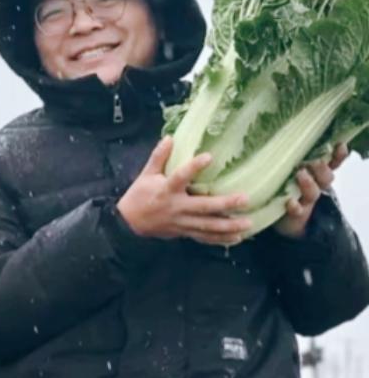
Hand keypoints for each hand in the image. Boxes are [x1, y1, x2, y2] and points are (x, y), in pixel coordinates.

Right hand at [116, 136, 250, 245]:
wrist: (130, 223)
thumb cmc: (139, 196)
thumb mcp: (146, 174)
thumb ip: (159, 157)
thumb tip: (170, 138)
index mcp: (166, 190)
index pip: (181, 177)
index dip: (194, 167)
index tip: (209, 157)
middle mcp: (176, 207)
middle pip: (203, 207)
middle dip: (225, 204)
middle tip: (245, 199)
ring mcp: (181, 222)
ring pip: (207, 226)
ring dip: (228, 226)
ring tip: (248, 224)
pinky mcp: (183, 232)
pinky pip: (204, 237)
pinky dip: (220, 239)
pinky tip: (236, 238)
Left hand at [274, 143, 348, 238]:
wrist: (284, 220)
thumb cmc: (287, 187)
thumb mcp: (291, 169)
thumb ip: (294, 156)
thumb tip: (285, 132)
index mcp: (316, 174)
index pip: (332, 163)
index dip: (338, 155)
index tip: (340, 145)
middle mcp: (315, 186)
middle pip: (326, 177)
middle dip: (322, 169)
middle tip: (314, 161)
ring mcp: (306, 201)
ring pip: (313, 193)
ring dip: (308, 184)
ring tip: (300, 174)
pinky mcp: (295, 214)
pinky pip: (297, 211)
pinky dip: (295, 206)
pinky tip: (290, 202)